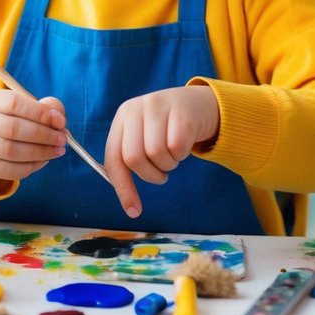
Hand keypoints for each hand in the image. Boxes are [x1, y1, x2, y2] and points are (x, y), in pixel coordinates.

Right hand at [0, 90, 67, 182]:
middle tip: (62, 139)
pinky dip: (31, 166)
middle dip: (43, 135)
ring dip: (40, 152)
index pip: (14, 103)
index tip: (60, 121)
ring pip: (11, 151)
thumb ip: (47, 108)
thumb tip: (59, 122)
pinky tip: (44, 160)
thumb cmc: (16, 117)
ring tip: (58, 150)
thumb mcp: (29, 105)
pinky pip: (10, 169)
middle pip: (12, 129)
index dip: (40, 113)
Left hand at [104, 85, 220, 218]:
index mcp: (123, 117)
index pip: (114, 157)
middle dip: (150, 175)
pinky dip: (182, 155)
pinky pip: (177, 148)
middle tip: (162, 174)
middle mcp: (136, 109)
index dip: (122, 188)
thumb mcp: (144, 134)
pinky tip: (184, 146)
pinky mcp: (181, 112)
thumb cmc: (168, 128)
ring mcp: (158, 107)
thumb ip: (131, 155)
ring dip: (168, 165)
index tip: (133, 211)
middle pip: (134, 158)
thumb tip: (126, 198)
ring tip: (173, 156)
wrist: (200, 103)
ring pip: (156, 154)